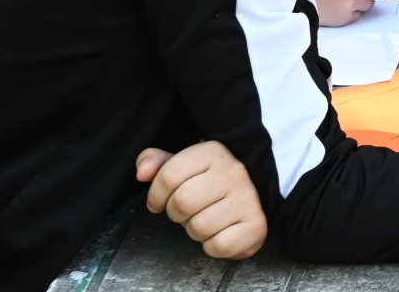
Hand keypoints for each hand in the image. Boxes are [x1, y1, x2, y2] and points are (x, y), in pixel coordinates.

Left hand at [136, 141, 266, 259]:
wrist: (255, 199)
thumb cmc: (212, 184)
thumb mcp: (185, 166)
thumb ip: (159, 164)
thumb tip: (142, 173)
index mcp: (214, 152)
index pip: (169, 175)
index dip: (156, 194)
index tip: (159, 202)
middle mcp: (234, 172)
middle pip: (182, 202)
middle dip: (176, 213)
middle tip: (186, 212)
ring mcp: (248, 198)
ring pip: (198, 227)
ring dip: (194, 230)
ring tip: (205, 220)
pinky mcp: (256, 225)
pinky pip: (218, 246)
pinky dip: (212, 246)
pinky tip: (220, 233)